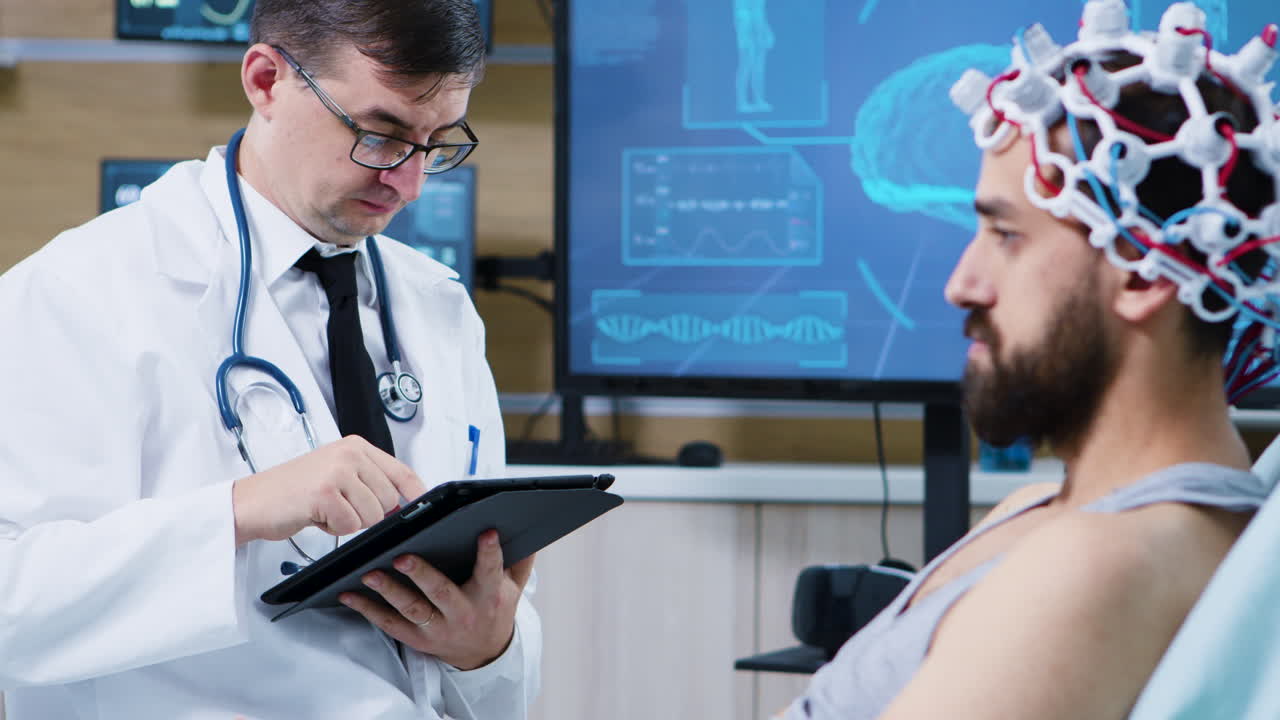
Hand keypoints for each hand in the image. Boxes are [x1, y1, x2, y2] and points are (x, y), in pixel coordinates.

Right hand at [231, 435, 425, 545]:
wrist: (250, 501)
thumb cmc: (292, 492)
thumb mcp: (337, 475)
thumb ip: (369, 482)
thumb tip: (403, 501)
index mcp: (355, 446)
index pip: (401, 471)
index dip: (416, 492)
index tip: (422, 504)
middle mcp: (349, 454)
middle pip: (389, 500)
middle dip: (367, 514)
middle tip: (337, 506)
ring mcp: (337, 471)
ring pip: (373, 515)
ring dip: (349, 522)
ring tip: (325, 509)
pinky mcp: (325, 493)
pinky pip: (350, 525)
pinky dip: (334, 529)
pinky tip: (316, 516)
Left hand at [338, 529, 535, 669]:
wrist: (483, 654)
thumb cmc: (495, 609)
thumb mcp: (514, 587)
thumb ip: (520, 559)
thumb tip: (529, 528)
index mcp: (489, 597)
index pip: (490, 571)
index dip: (489, 553)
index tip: (486, 532)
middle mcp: (463, 613)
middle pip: (441, 593)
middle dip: (421, 574)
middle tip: (403, 555)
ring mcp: (438, 628)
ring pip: (412, 609)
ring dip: (389, 591)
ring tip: (370, 572)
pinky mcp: (417, 639)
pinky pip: (390, 624)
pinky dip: (368, 610)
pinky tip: (350, 594)